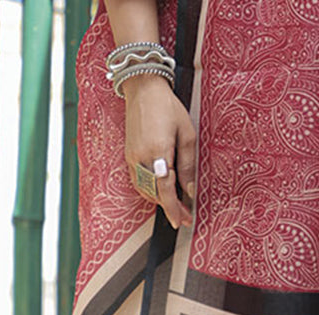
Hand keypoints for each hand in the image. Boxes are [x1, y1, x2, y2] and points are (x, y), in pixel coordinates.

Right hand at [122, 73, 195, 229]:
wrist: (143, 88)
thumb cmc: (168, 107)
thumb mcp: (187, 134)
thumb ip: (188, 164)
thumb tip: (190, 190)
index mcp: (159, 151)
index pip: (166, 189)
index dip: (174, 208)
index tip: (183, 221)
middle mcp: (142, 157)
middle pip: (156, 193)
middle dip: (170, 208)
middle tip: (185, 217)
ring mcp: (132, 157)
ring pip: (146, 190)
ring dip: (160, 201)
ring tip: (176, 206)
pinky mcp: (128, 156)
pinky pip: (138, 182)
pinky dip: (149, 191)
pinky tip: (161, 192)